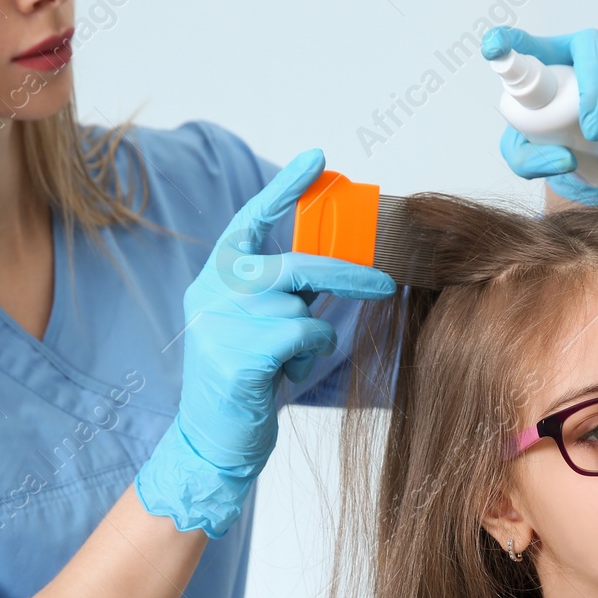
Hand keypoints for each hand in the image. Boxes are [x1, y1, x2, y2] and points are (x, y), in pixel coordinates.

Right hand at [135, 149, 395, 537]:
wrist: (212, 441)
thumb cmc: (244, 382)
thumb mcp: (257, 326)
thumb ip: (281, 292)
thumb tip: (335, 266)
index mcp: (215, 276)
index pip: (250, 220)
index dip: (285, 188)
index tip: (317, 156)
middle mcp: (213, 290)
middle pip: (298, 266)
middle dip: (349, 277)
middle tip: (384, 283)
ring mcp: (222, 321)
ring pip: (305, 310)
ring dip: (312, 339)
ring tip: (285, 362)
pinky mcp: (240, 354)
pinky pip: (305, 336)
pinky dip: (308, 357)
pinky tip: (283, 375)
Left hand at [482, 26, 597, 205]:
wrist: (589, 148)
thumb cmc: (547, 139)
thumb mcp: (523, 155)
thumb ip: (527, 160)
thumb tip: (566, 158)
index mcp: (547, 58)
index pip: (525, 41)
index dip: (509, 41)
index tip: (493, 49)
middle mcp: (586, 53)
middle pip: (595, 51)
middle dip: (597, 90)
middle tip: (590, 132)